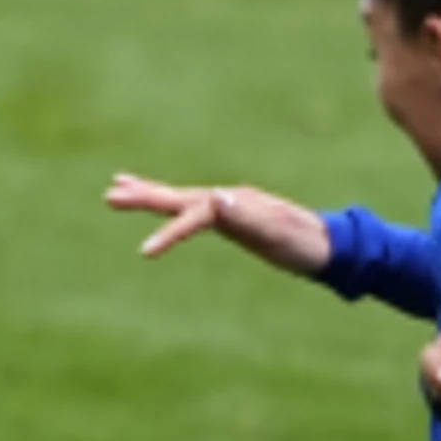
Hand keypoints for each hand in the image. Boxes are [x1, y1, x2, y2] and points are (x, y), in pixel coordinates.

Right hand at [104, 172, 332, 277]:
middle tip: (110, 193)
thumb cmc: (304, 244)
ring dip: (151, 194)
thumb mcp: (277, 233)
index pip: (193, 214)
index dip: (168, 232)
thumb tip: (216, 198)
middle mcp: (228, 199)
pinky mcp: (231, 217)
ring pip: (182, 199)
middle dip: (144, 195)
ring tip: (120, 188)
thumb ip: (246, 217)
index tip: (144, 252)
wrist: (330, 245)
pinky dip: (173, 208)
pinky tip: (167, 209)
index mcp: (235, 204)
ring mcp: (229, 206)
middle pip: (178, 196)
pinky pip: (194, 211)